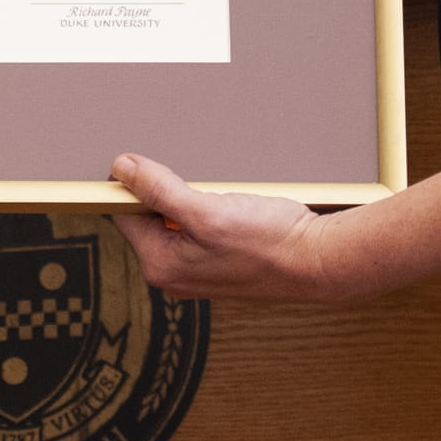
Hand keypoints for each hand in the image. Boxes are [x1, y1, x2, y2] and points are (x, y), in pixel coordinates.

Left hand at [107, 152, 336, 302]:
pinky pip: (196, 228)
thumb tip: (122, 169)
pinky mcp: (215, 263)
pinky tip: (233, 209)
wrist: (319, 261)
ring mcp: (194, 271)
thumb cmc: (271, 242)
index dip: (133, 184)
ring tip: (222, 199)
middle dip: (167, 193)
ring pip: (174, 219)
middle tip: (202, 188)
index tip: (149, 165)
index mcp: (160, 265)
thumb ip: (159, 190)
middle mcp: (172, 274)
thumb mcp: (208, 211)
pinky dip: (208, 211)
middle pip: (149, 215)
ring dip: (191, 200)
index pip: (124, 213)